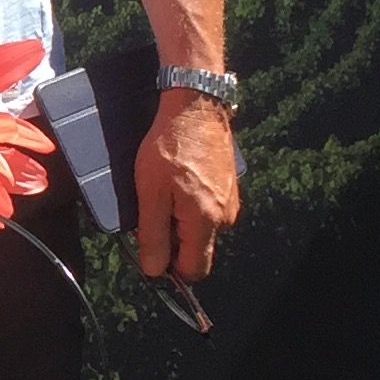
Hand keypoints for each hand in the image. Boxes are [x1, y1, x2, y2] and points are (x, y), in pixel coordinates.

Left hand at [133, 89, 239, 278]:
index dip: (169, 267)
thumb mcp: (150, 193)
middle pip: (197, 251)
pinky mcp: (228, 187)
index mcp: (207, 222)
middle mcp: (225, 217)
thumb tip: (155, 270)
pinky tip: (175, 183)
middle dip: (172, 242)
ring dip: (179, 221)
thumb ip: (154, 234)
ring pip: (200, 230)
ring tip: (162, 192)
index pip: (194, 270)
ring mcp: (230, 201)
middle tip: (151, 213)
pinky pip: (206, 210)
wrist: (195, 108)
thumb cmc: (169, 147)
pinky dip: (188, 205)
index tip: (149, 249)